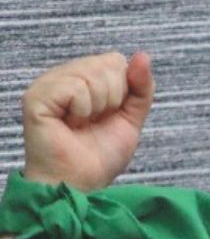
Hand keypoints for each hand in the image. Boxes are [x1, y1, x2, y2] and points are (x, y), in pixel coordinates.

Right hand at [23, 52, 153, 194]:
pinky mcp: (36, 96)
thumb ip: (140, 88)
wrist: (81, 182)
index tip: (108, 115)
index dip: (123, 91)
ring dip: (98, 107)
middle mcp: (62, 77)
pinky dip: (82, 110)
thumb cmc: (100, 155)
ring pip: (92, 74)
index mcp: (82, 78)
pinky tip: (70, 124)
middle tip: (93, 121)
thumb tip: (143, 56)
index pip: (115, 61)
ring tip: (80, 124)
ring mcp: (46, 84)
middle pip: (107, 64)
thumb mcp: (130, 118)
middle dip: (113, 99)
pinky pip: (75, 87)